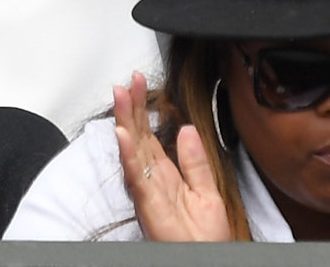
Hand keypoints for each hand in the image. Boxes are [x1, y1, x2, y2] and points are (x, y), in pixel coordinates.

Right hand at [113, 71, 230, 241]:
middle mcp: (155, 183)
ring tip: (121, 96)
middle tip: (128, 80)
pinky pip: (138, 178)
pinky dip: (129, 156)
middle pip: (139, 138)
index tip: (140, 84)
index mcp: (168, 177)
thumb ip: (196, 162)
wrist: (207, 264)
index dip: (144, 109)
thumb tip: (188, 129)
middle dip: (132, 108)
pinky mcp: (150, 208)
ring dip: (126, 122)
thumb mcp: (208, 194)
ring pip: (134, 152)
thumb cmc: (206, 241)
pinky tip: (124, 135)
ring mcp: (150, 194)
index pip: (151, 136)